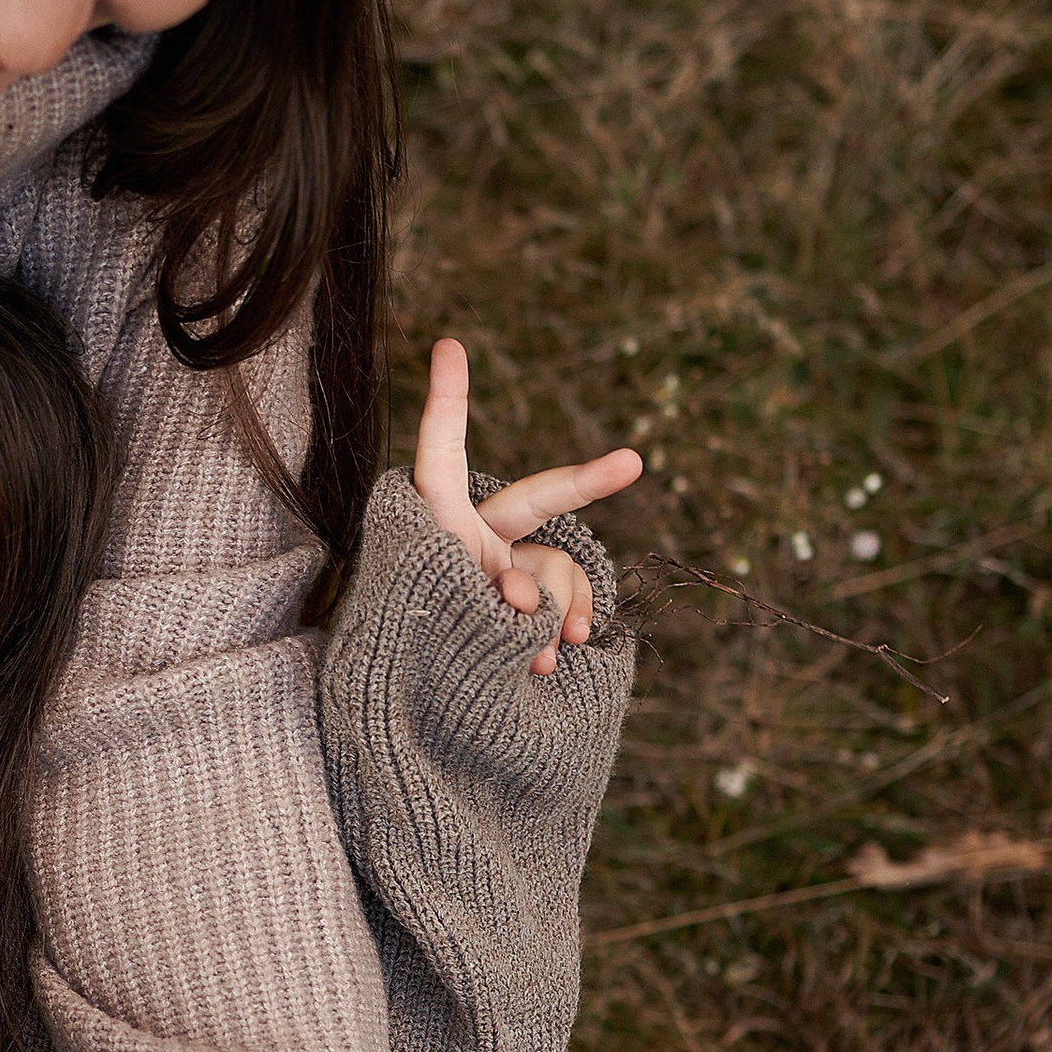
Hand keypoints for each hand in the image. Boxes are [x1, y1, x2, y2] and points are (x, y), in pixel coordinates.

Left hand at [410, 338, 639, 673]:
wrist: (420, 706)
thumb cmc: (419, 645)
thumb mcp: (448, 611)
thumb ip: (493, 596)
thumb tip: (532, 607)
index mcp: (438, 522)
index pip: (441, 454)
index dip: (447, 402)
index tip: (449, 345)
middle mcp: (477, 537)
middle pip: (539, 497)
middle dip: (585, 481)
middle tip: (632, 461)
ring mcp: (509, 570)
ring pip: (554, 570)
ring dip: (548, 611)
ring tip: (531, 653)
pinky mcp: (533, 606)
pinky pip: (566, 606)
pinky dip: (558, 633)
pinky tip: (547, 663)